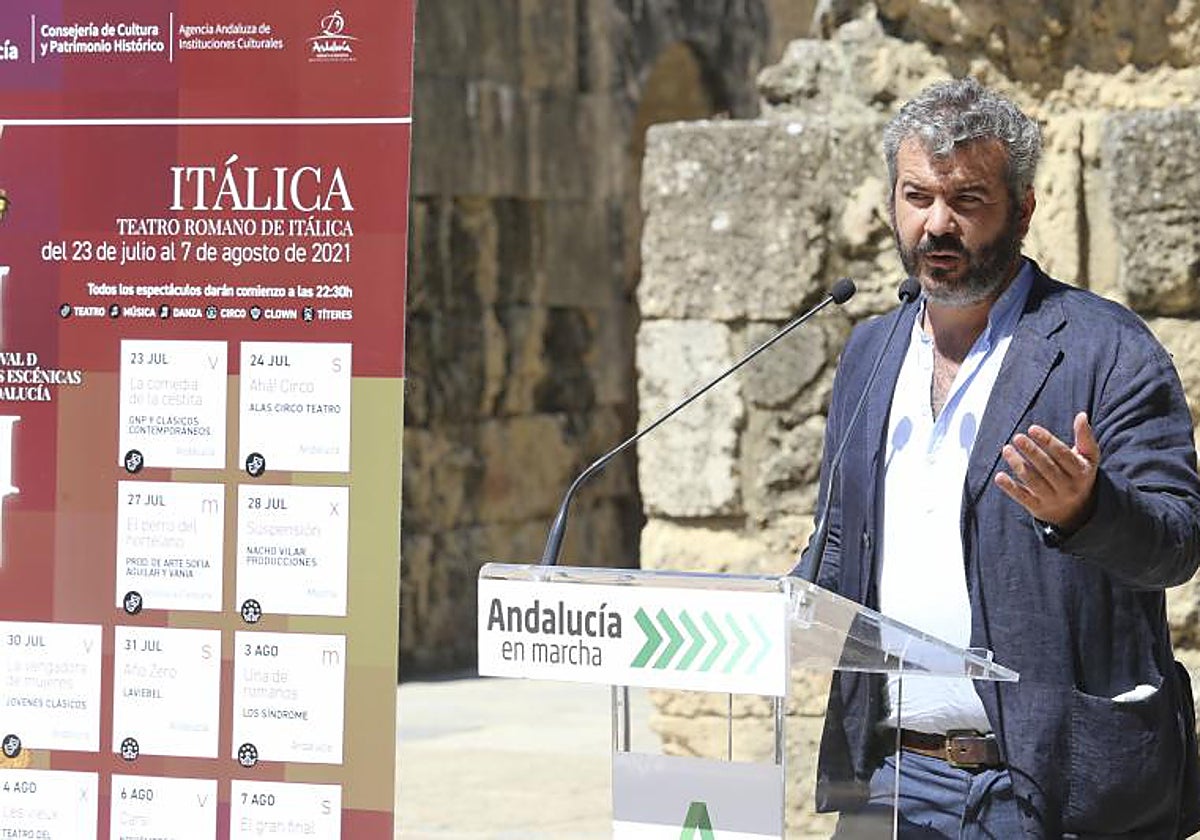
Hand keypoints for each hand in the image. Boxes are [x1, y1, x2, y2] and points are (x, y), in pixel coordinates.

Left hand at [994, 411, 1099, 531]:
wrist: (1077, 511)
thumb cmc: (1079, 475)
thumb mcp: (1089, 458)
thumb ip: (1085, 437)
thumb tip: (1082, 415)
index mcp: (1081, 472)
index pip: (1063, 455)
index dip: (1047, 441)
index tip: (1032, 429)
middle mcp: (1068, 487)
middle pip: (1047, 468)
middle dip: (1031, 452)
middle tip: (1017, 437)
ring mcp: (1052, 498)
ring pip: (1033, 481)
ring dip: (1018, 465)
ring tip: (1006, 449)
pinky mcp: (1037, 507)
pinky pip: (1022, 497)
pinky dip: (1010, 488)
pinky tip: (999, 476)